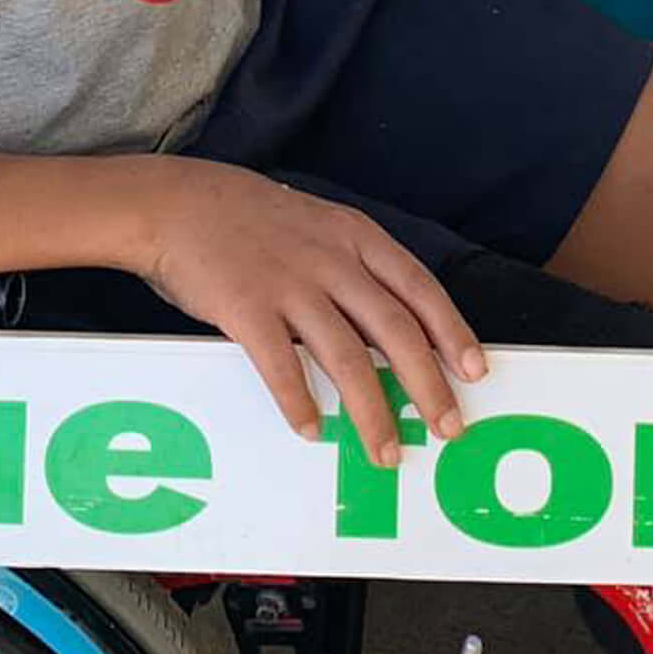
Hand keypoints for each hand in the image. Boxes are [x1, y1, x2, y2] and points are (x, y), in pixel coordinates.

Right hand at [128, 161, 483, 463]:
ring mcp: (289, 284)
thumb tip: (390, 332)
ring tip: (384, 451)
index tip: (476, 370)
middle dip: (427, 385)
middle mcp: (330, 261)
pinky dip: (298, 402)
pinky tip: (312, 430)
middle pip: (395, 330)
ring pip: (346, 356)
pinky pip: (280, 365)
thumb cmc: (249, 220)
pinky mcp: (245, 307)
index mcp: (354, 237)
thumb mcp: (317, 226)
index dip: (452, 331)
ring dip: (370, 410)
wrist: (175, 202)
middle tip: (447, 427)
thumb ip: (352, 269)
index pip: (419, 288)